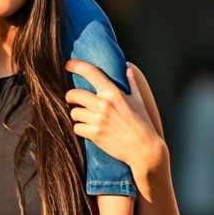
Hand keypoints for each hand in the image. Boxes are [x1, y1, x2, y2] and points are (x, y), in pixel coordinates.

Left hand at [65, 60, 165, 174]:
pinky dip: (80, 129)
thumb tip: (128, 68)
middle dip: (70, 97)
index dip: (77, 66)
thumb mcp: (139, 101)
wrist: (144, 149)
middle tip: (72, 100)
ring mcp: (98, 119)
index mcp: (113, 93)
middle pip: (74, 94)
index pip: (91, 72)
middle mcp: (104, 104)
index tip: (68, 65)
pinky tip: (88, 130)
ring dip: (77, 115)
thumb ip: (131, 83)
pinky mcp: (95, 134)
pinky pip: (77, 128)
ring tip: (85, 118)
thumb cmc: (143, 124)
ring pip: (74, 112)